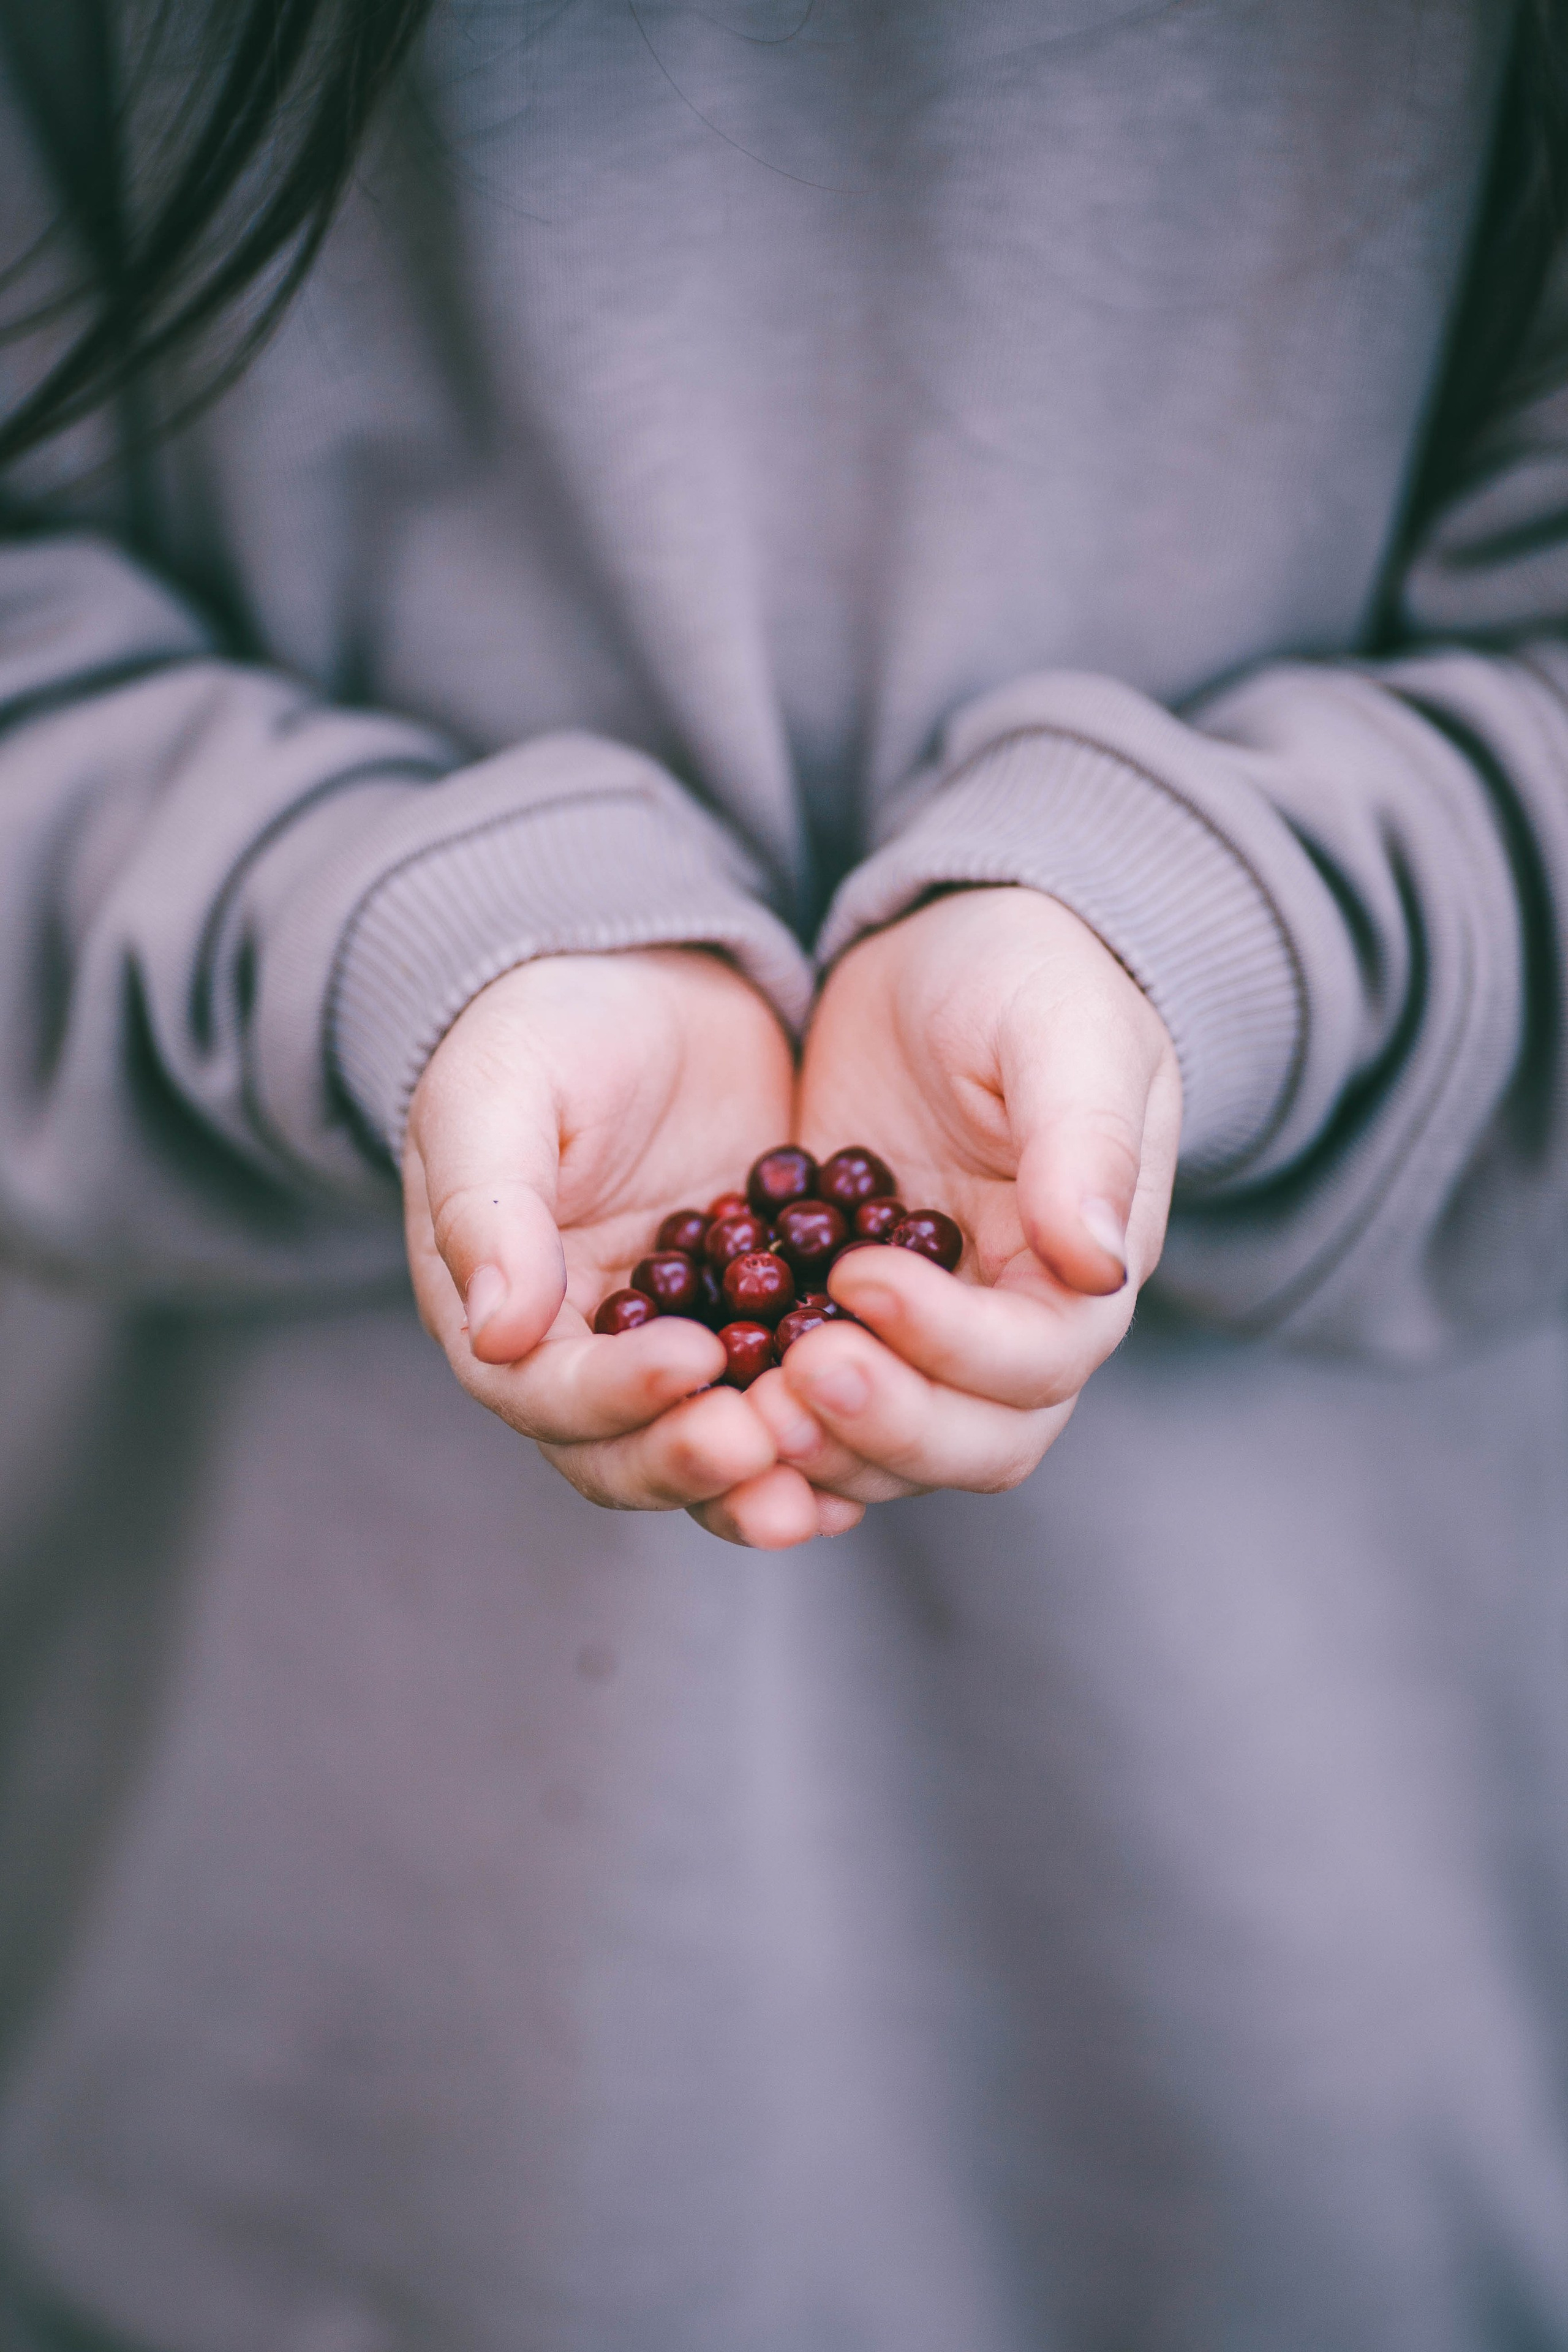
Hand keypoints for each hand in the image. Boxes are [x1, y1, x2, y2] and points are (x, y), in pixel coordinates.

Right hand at [403, 947, 861, 1546]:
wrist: (649, 984)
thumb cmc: (546, 1029)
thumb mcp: (498, 1095)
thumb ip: (490, 1212)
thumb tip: (497, 1336)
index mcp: (507, 1317)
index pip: (547, 1392)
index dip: (614, 1395)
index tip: (690, 1361)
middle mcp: (588, 1363)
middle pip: (628, 1455)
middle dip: (695, 1462)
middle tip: (766, 1445)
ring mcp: (682, 1352)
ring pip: (716, 1445)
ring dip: (771, 1470)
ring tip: (830, 1476)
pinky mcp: (763, 1329)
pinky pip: (794, 1395)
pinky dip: (836, 1427)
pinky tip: (896, 1425)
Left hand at [746, 888, 1181, 1507]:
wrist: (945, 959)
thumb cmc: (1028, 978)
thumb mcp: (1065, 1034)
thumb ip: (1084, 1144)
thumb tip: (1096, 1265)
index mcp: (1080, 1275)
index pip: (1036, 1363)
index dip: (953, 1345)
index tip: (862, 1279)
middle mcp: (1010, 1332)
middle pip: (971, 1442)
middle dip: (883, 1427)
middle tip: (790, 1378)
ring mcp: (920, 1339)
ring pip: (885, 1448)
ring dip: (815, 1444)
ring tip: (734, 1403)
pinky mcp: (836, 1322)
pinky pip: (806, 1402)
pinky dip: (759, 1417)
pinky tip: (691, 1396)